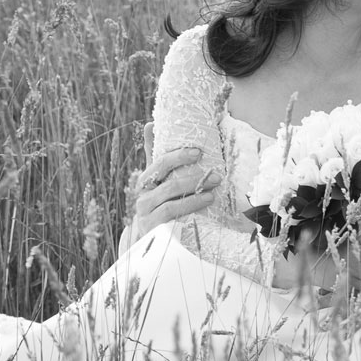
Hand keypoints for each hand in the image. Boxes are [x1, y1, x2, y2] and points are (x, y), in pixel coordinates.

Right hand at [119, 122, 219, 251]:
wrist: (148, 237)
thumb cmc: (158, 202)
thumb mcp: (157, 179)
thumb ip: (154, 154)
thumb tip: (149, 124)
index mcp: (146, 180)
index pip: (160, 163)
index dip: (178, 156)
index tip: (199, 152)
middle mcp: (143, 196)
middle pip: (167, 182)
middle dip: (194, 178)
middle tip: (217, 176)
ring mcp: (146, 214)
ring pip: (170, 200)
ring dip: (195, 195)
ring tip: (213, 192)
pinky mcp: (153, 228)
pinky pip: (171, 216)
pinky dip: (189, 208)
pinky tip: (204, 204)